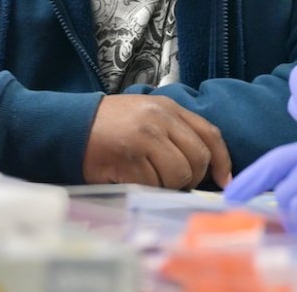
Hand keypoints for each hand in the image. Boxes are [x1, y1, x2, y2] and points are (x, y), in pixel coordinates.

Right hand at [83, 95, 231, 189]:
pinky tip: (133, 179)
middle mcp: (160, 120)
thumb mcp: (149, 114)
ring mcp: (144, 139)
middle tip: (177, 183)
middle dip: (193, 178)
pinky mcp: (128, 159)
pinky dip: (148, 189)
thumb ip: (177, 131)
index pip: (210, 134)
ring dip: (168, 186)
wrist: (71, 125)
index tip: (226, 180)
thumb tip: (208, 166)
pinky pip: (153, 184)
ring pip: (178, 175)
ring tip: (150, 179)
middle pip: (197, 159)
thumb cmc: (113, 124)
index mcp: (169, 108)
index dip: (223, 160)